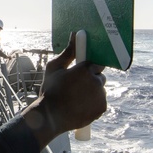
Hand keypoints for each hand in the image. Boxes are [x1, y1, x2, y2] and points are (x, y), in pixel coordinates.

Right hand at [22, 33, 105, 147]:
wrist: (50, 117)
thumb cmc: (50, 90)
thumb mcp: (54, 68)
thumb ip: (68, 52)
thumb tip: (74, 34)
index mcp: (85, 69)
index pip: (96, 63)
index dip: (88, 68)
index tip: (82, 73)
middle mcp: (96, 81)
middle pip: (99, 76)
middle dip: (91, 80)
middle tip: (76, 87)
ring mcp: (100, 96)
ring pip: (100, 90)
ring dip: (92, 92)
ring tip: (76, 99)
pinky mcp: (102, 108)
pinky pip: (100, 102)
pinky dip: (93, 104)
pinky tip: (80, 106)